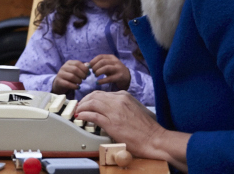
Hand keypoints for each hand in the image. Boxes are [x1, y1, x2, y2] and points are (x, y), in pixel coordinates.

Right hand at [52, 60, 90, 93]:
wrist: (59, 83)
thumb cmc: (70, 76)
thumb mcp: (76, 70)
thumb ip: (82, 67)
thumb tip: (89, 65)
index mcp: (68, 63)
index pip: (77, 63)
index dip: (84, 68)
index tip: (88, 73)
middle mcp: (63, 67)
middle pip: (75, 69)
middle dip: (82, 75)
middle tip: (84, 78)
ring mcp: (60, 74)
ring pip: (72, 77)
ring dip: (78, 81)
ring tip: (80, 82)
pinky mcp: (59, 81)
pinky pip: (68, 84)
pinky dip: (74, 86)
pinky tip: (77, 87)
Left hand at [75, 91, 189, 169]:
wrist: (155, 139)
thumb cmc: (148, 128)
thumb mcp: (135, 108)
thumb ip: (123, 105)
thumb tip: (111, 108)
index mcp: (124, 96)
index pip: (101, 93)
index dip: (91, 98)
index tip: (86, 103)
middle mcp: (118, 100)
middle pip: (94, 96)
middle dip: (84, 101)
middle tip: (79, 107)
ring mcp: (114, 111)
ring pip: (91, 103)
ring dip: (81, 107)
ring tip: (78, 112)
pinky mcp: (111, 123)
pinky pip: (92, 115)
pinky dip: (84, 115)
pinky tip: (80, 117)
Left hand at [89, 54, 130, 89]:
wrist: (127, 76)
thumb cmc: (114, 70)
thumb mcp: (107, 65)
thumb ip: (98, 64)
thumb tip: (86, 65)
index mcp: (111, 57)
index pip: (100, 56)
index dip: (93, 61)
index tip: (89, 67)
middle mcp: (115, 61)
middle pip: (103, 62)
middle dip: (95, 67)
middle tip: (92, 72)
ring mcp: (118, 68)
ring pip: (106, 68)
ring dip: (98, 72)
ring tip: (95, 76)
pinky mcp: (120, 76)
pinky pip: (110, 78)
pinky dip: (102, 80)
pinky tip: (97, 82)